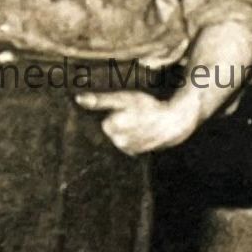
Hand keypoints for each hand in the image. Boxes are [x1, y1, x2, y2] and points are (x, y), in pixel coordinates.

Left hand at [74, 83, 203, 155]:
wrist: (173, 123)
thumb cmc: (148, 107)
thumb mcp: (124, 99)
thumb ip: (100, 100)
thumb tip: (79, 99)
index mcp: (111, 127)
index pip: (103, 120)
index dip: (113, 112)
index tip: (125, 109)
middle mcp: (116, 141)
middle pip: (108, 129)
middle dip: (117, 122)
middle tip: (133, 114)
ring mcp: (126, 149)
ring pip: (117, 137)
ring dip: (125, 130)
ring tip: (138, 122)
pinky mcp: (134, 153)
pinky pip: (125, 144)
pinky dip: (131, 138)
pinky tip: (140, 131)